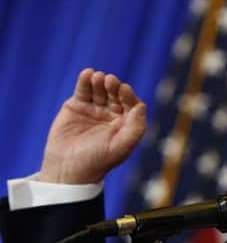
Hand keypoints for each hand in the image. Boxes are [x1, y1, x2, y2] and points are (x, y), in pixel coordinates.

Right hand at [39, 68, 146, 183]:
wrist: (68, 168)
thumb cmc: (97, 161)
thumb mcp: (120, 147)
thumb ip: (135, 129)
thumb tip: (142, 106)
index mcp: (126, 125)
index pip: (132, 104)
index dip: (129, 96)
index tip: (124, 90)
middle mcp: (112, 115)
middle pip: (116, 95)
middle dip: (114, 87)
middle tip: (110, 81)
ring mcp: (95, 109)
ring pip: (100, 90)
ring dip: (100, 82)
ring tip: (99, 78)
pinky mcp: (77, 106)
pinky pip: (83, 90)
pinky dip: (85, 81)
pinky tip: (88, 74)